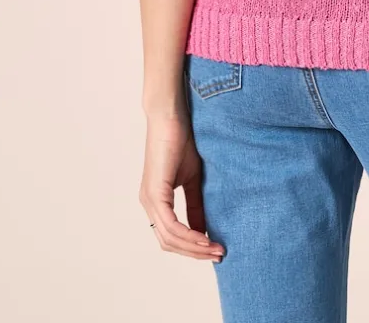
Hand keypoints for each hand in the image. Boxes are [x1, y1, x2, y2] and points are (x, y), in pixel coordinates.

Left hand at [139, 108, 224, 260]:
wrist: (172, 114)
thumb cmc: (182, 139)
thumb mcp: (194, 178)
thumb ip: (196, 205)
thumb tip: (204, 230)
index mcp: (157, 200)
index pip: (171, 236)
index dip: (192, 247)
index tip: (216, 250)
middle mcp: (149, 203)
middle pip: (169, 243)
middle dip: (195, 253)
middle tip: (219, 254)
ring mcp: (150, 199)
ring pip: (169, 238)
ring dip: (194, 248)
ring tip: (216, 249)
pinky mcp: (155, 192)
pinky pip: (171, 225)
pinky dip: (189, 236)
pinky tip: (205, 238)